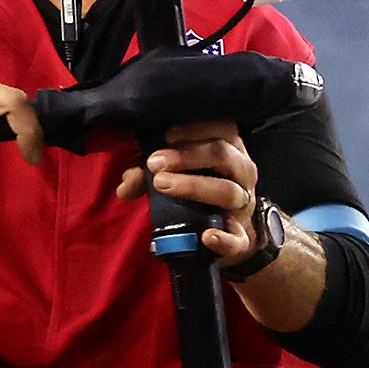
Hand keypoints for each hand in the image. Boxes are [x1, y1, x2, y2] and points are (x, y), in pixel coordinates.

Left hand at [123, 122, 261, 264]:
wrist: (227, 232)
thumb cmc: (199, 191)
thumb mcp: (174, 174)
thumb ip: (147, 174)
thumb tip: (125, 185)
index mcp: (230, 149)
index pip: (221, 129)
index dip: (196, 129)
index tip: (166, 135)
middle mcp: (242, 173)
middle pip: (223, 156)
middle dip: (188, 156)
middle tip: (155, 162)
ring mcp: (243, 205)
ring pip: (228, 192)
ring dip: (194, 186)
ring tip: (162, 184)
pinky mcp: (241, 237)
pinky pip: (238, 239)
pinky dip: (224, 238)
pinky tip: (208, 236)